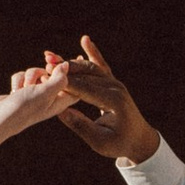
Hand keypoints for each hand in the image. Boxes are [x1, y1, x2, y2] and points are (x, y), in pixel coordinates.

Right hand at [0, 60, 76, 142]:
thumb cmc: (22, 109)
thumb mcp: (44, 93)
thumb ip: (59, 79)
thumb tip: (67, 65)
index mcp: (61, 102)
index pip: (77, 85)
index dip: (78, 72)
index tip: (79, 57)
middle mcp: (50, 99)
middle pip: (57, 75)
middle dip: (51, 67)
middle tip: (47, 57)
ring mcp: (35, 96)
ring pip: (38, 72)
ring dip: (30, 74)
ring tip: (24, 87)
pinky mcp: (22, 92)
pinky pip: (25, 76)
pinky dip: (19, 79)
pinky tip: (14, 90)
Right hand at [53, 36, 157, 164]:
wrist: (139, 139)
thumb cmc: (119, 143)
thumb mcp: (99, 141)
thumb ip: (81, 126)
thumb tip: (61, 112)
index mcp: (114, 102)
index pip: (86, 89)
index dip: (65, 83)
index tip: (47, 79)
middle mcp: (116, 88)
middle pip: (87, 75)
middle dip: (65, 70)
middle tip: (45, 65)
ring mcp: (116, 83)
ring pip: (91, 68)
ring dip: (71, 63)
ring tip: (51, 57)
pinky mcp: (113, 83)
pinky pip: (101, 65)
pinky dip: (92, 53)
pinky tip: (85, 40)